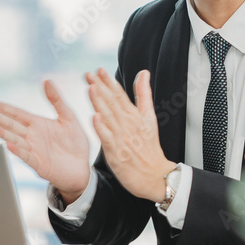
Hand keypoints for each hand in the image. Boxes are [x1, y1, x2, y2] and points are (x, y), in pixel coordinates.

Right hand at [0, 80, 90, 203]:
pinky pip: (26, 156)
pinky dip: (17, 151)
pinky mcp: (38, 164)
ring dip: (2, 133)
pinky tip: (8, 144)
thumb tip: (47, 81)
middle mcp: (32, 136)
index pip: (17, 114)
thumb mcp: (68, 117)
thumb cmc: (75, 143)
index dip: (4, 108)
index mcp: (37, 124)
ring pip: (15, 139)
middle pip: (12, 125)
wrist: (81, 167)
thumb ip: (57, 100)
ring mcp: (33, 150)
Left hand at [86, 68, 172, 202]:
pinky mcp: (118, 153)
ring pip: (109, 117)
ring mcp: (123, 138)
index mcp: (135, 116)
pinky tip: (95, 117)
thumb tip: (143, 72)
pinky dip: (102, 128)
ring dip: (100, 103)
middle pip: (113, 103)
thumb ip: (144, 94)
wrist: (155, 175)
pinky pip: (108, 139)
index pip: (120, 95)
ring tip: (91, 88)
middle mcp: (128, 124)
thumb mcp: (150, 117)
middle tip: (89, 74)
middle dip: (101, 87)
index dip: (109, 82)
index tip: (99, 69)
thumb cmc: (150, 147)